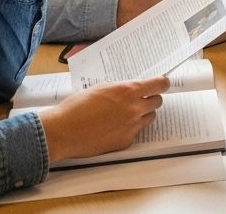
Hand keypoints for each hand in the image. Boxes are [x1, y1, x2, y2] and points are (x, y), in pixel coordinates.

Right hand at [40, 76, 169, 163]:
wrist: (63, 132)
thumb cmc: (75, 108)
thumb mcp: (99, 89)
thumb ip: (119, 89)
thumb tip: (130, 90)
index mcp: (127, 91)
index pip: (159, 84)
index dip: (162, 83)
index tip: (162, 83)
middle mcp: (134, 109)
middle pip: (157, 102)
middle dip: (150, 99)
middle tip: (140, 99)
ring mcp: (132, 126)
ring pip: (149, 118)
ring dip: (142, 114)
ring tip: (124, 114)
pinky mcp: (126, 141)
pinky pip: (136, 132)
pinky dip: (129, 129)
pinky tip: (113, 128)